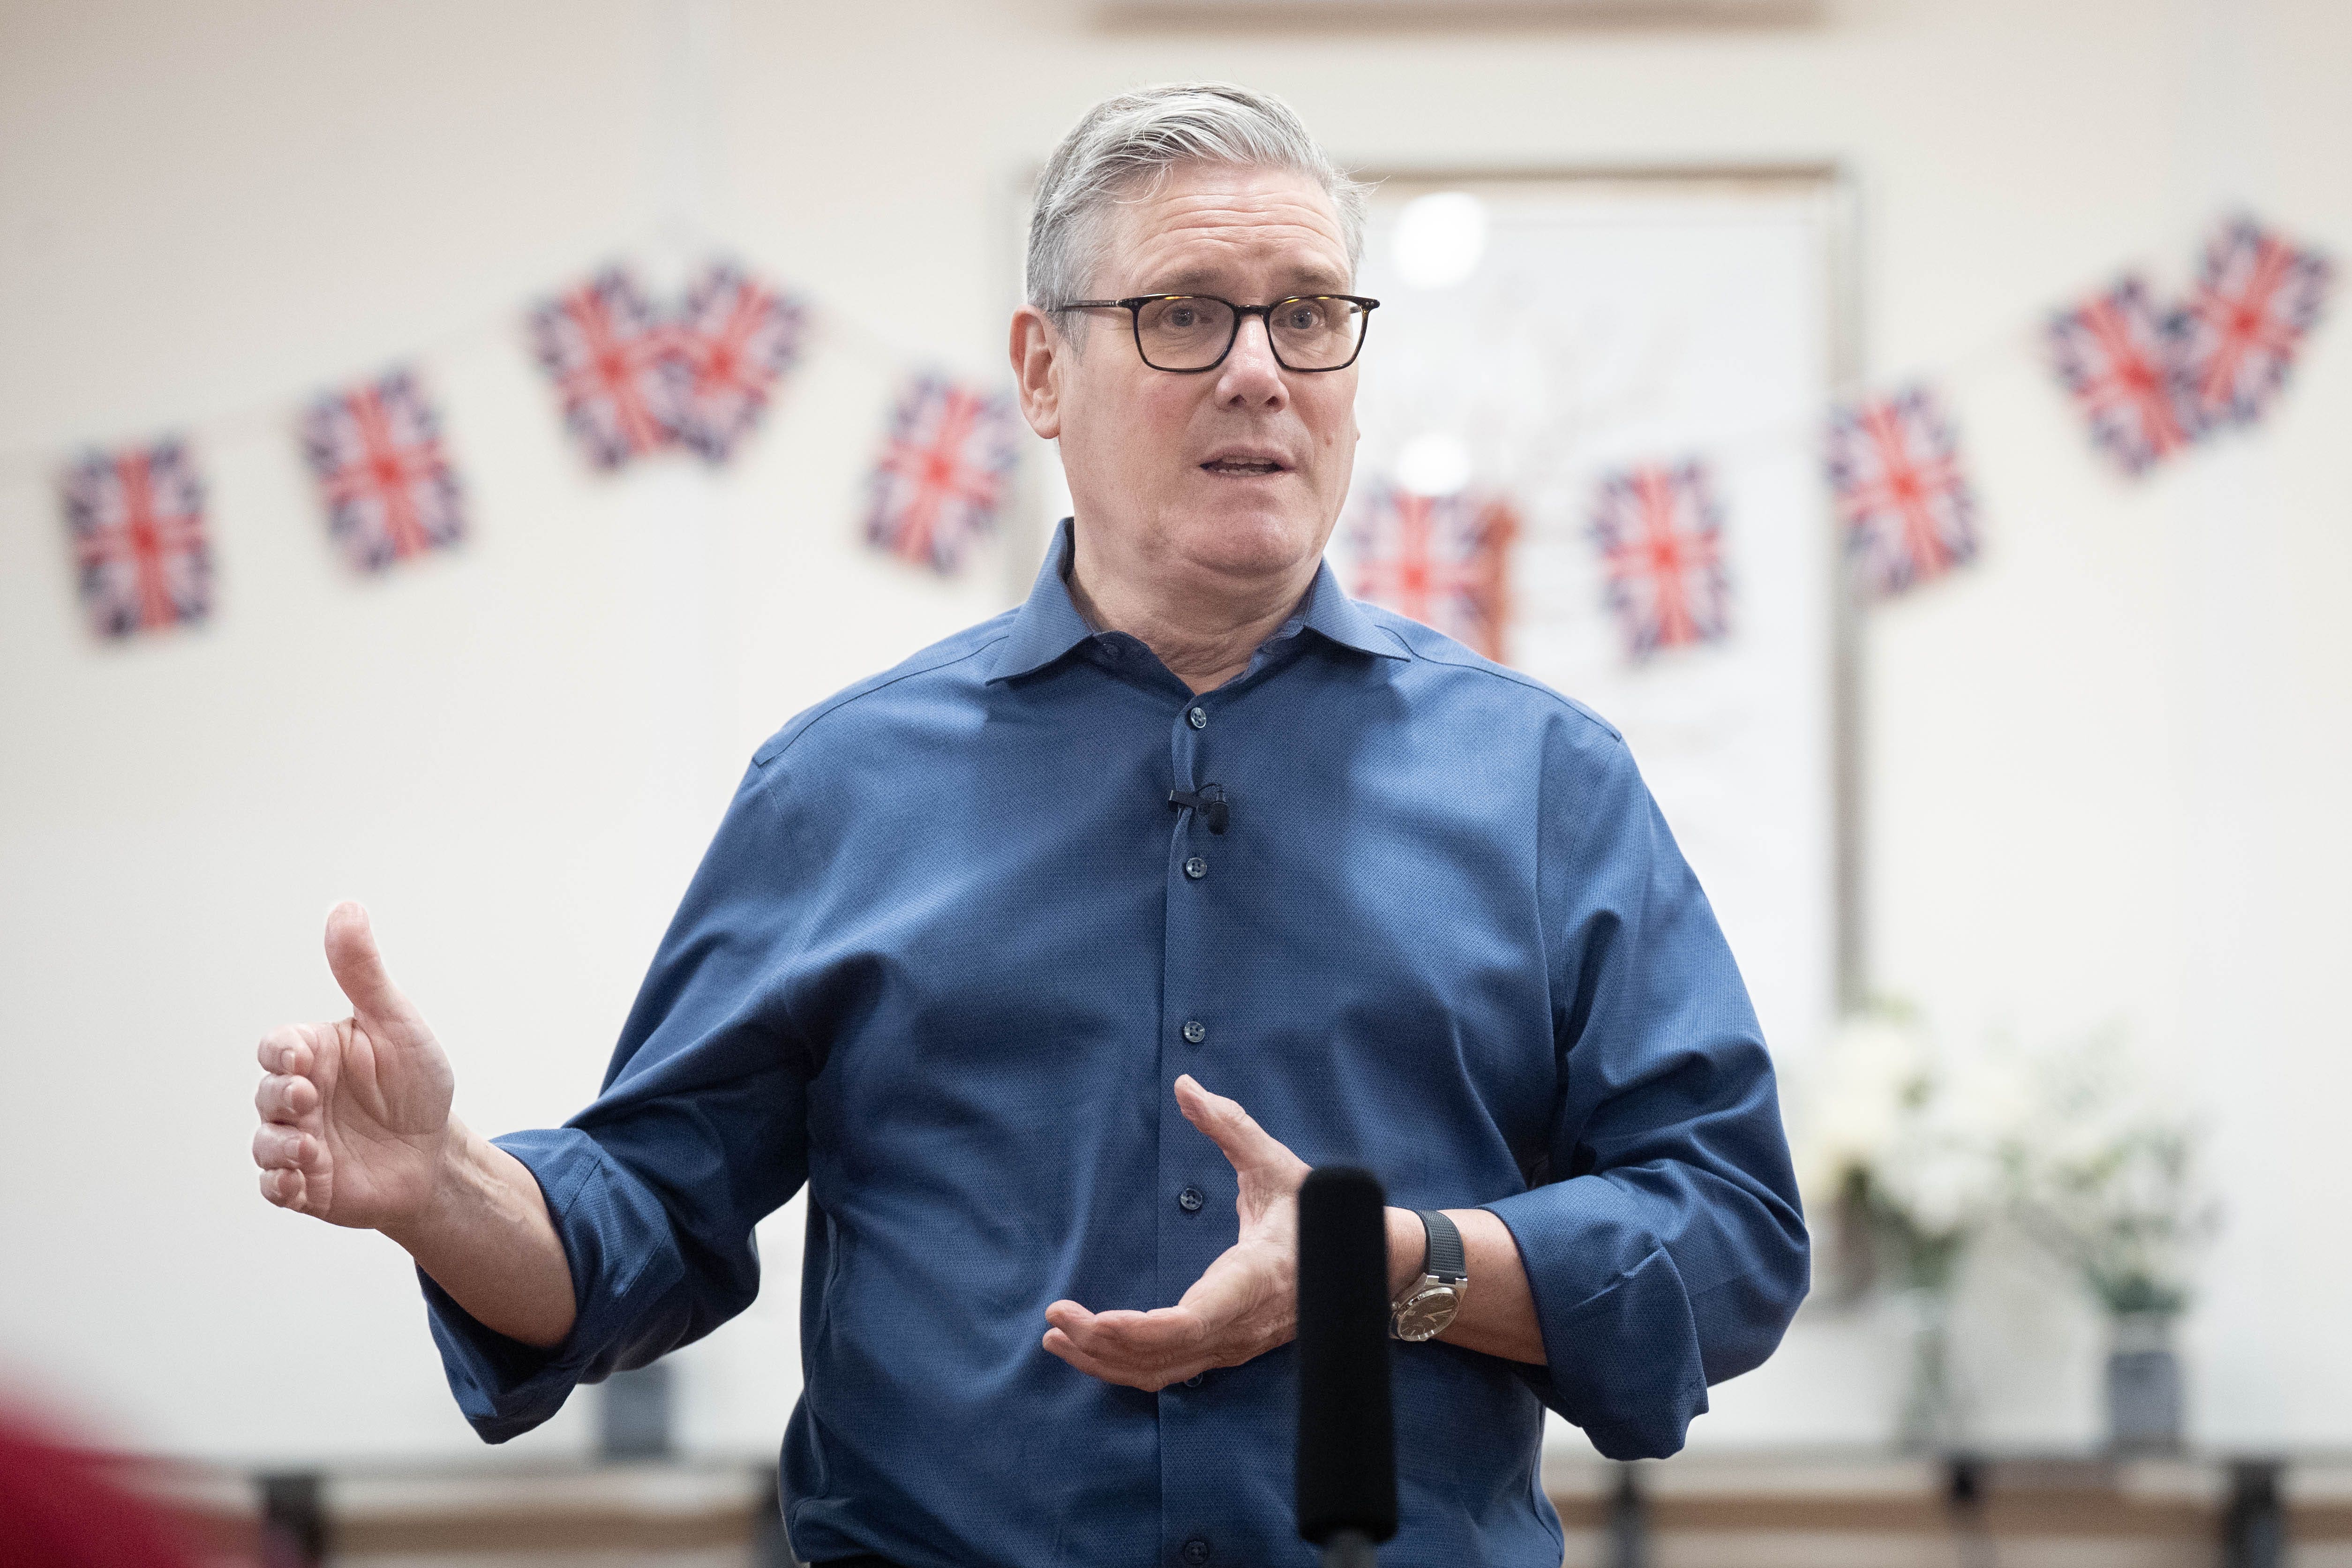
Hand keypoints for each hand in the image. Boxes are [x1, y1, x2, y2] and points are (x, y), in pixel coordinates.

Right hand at [251, 902, 455, 1230]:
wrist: (436, 1152)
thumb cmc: (415, 1084)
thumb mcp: (396, 1023)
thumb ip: (363, 972)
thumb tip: (344, 906)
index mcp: (314, 1055)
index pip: (276, 1047)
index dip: (280, 1053)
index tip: (300, 1059)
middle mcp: (298, 1097)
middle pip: (266, 1092)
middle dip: (281, 1097)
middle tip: (309, 1099)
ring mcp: (297, 1142)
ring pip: (264, 1142)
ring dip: (279, 1146)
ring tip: (309, 1150)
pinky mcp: (305, 1185)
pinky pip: (274, 1187)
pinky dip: (280, 1184)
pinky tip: (300, 1180)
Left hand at [1042, 1074, 1310, 1390]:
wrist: (1369, 1264)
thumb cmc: (1319, 1212)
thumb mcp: (1276, 1162)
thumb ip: (1228, 1125)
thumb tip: (1184, 1084)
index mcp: (1255, 1280)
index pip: (1193, 1322)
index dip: (1141, 1329)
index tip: (1095, 1319)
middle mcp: (1242, 1325)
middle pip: (1164, 1355)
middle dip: (1103, 1344)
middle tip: (1055, 1317)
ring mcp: (1234, 1346)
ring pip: (1161, 1373)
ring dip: (1105, 1362)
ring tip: (1056, 1337)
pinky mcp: (1226, 1350)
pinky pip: (1169, 1370)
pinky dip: (1124, 1365)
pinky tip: (1091, 1347)